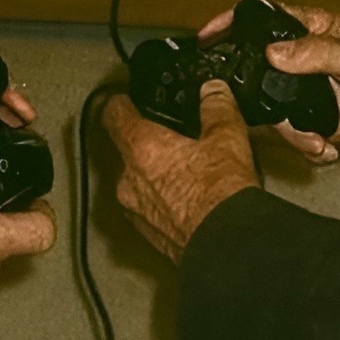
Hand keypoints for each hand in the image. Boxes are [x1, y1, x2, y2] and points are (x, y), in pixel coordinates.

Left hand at [102, 81, 257, 263]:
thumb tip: (213, 91)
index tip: (128, 99)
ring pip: (137, 183)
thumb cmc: (220, 195)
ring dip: (154, 177)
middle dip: (148, 145)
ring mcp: (135, 211)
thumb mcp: (227, 138)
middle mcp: (129, 180)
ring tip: (188, 175)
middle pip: (126, 150)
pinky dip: (163, 204)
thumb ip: (216, 107)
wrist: (227, 248)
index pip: (113, 113)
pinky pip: (148, 210)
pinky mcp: (148, 236)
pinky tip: (190, 203)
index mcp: (141, 147)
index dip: (121, 102)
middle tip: (174, 140)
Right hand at [199, 3, 339, 158]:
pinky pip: (294, 135)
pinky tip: (327, 148)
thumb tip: (274, 52)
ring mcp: (304, 92)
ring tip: (316, 140)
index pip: (261, 20)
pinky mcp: (314, 120)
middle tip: (250, 110)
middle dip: (252, 96)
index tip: (206, 36)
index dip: (231, 24)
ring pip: (272, 111)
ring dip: (289, 132)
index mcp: (308, 31)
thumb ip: (316, 52)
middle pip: (257, 73)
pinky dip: (307, 147)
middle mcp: (300, 61)